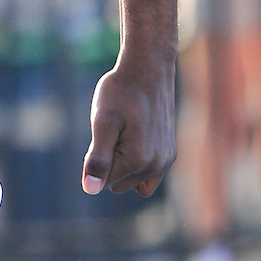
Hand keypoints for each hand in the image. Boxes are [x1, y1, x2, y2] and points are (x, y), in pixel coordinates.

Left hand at [81, 58, 175, 196]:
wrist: (147, 70)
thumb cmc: (120, 93)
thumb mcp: (102, 123)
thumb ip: (97, 158)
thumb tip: (90, 189)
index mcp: (138, 161)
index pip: (104, 182)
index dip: (95, 159)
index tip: (103, 133)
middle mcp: (156, 167)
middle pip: (118, 183)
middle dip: (109, 162)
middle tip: (113, 130)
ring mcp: (166, 161)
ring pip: (132, 180)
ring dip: (122, 162)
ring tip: (124, 131)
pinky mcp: (170, 154)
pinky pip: (148, 176)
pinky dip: (136, 163)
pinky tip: (133, 138)